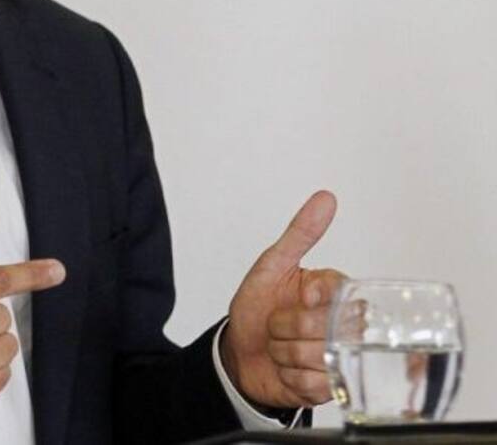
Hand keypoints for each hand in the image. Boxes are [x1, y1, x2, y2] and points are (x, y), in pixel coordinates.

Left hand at [220, 190, 346, 409]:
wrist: (240, 351)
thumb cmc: (258, 306)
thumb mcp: (272, 265)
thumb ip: (300, 233)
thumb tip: (325, 198)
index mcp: (336, 292)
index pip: (340, 293)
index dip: (310, 298)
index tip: (296, 297)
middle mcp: (345, 325)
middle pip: (329, 327)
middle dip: (288, 326)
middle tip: (276, 324)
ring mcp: (341, 358)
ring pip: (319, 356)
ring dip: (285, 352)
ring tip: (280, 346)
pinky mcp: (332, 387)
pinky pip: (314, 383)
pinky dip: (291, 376)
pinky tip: (286, 368)